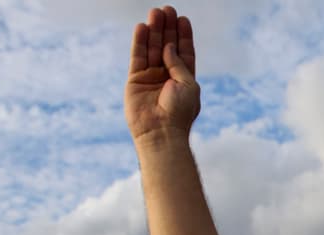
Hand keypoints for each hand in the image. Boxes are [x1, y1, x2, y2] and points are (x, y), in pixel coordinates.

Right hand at [126, 6, 199, 143]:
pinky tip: (142, 27)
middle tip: (167, 9)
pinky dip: (140, 42)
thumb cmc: (180, 112)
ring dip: (154, 31)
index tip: (183, 18)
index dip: (183, 36)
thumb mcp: (188, 84)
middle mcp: (167, 77)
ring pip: (152, 49)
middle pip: (167, 47)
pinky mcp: (135, 81)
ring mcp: (151, 78)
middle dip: (167, 28)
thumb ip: (178, 63)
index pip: (184, 53)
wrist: (162, 133)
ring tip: (155, 12)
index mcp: (184, 80)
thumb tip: (168, 46)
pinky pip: (137, 57)